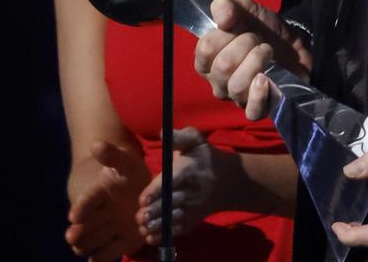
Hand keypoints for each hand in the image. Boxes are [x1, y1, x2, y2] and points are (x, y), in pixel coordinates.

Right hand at [66, 141, 149, 261]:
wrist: (140, 190)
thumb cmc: (129, 174)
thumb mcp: (125, 161)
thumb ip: (112, 155)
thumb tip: (96, 145)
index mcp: (99, 193)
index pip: (87, 200)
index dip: (81, 207)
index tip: (74, 214)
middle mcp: (99, 215)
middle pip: (84, 227)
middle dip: (79, 231)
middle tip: (73, 235)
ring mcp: (109, 230)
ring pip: (91, 242)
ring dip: (89, 244)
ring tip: (82, 246)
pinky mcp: (120, 244)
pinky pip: (105, 256)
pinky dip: (101, 258)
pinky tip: (96, 259)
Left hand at [136, 127, 228, 243]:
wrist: (228, 181)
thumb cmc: (206, 157)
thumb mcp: (196, 141)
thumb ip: (179, 136)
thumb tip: (161, 132)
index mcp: (187, 171)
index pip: (170, 183)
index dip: (156, 192)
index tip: (143, 199)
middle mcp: (189, 192)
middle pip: (168, 205)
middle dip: (153, 212)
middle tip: (139, 216)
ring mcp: (190, 209)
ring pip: (170, 220)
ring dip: (155, 225)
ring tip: (142, 227)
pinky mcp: (191, 221)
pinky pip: (175, 230)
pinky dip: (162, 235)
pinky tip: (149, 236)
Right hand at [195, 0, 311, 119]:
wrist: (293, 45)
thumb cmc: (263, 30)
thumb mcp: (246, 10)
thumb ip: (227, 6)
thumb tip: (221, 18)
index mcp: (209, 60)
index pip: (205, 49)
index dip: (224, 34)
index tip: (239, 28)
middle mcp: (218, 82)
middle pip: (222, 66)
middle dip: (245, 44)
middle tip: (257, 39)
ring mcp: (237, 98)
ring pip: (237, 86)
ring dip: (257, 61)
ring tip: (267, 52)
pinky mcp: (258, 109)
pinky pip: (251, 111)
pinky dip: (258, 94)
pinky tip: (266, 79)